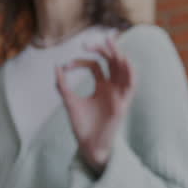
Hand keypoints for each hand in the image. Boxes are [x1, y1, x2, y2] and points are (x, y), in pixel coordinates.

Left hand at [56, 36, 135, 176]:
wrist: (88, 147)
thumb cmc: (82, 126)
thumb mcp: (70, 102)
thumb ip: (63, 85)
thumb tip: (57, 66)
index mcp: (102, 86)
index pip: (95, 65)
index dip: (80, 61)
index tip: (65, 67)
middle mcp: (113, 88)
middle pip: (113, 61)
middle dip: (105, 48)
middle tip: (89, 42)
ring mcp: (119, 95)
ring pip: (124, 69)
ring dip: (119, 54)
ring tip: (110, 41)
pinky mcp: (122, 104)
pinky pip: (131, 86)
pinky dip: (130, 72)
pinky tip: (124, 60)